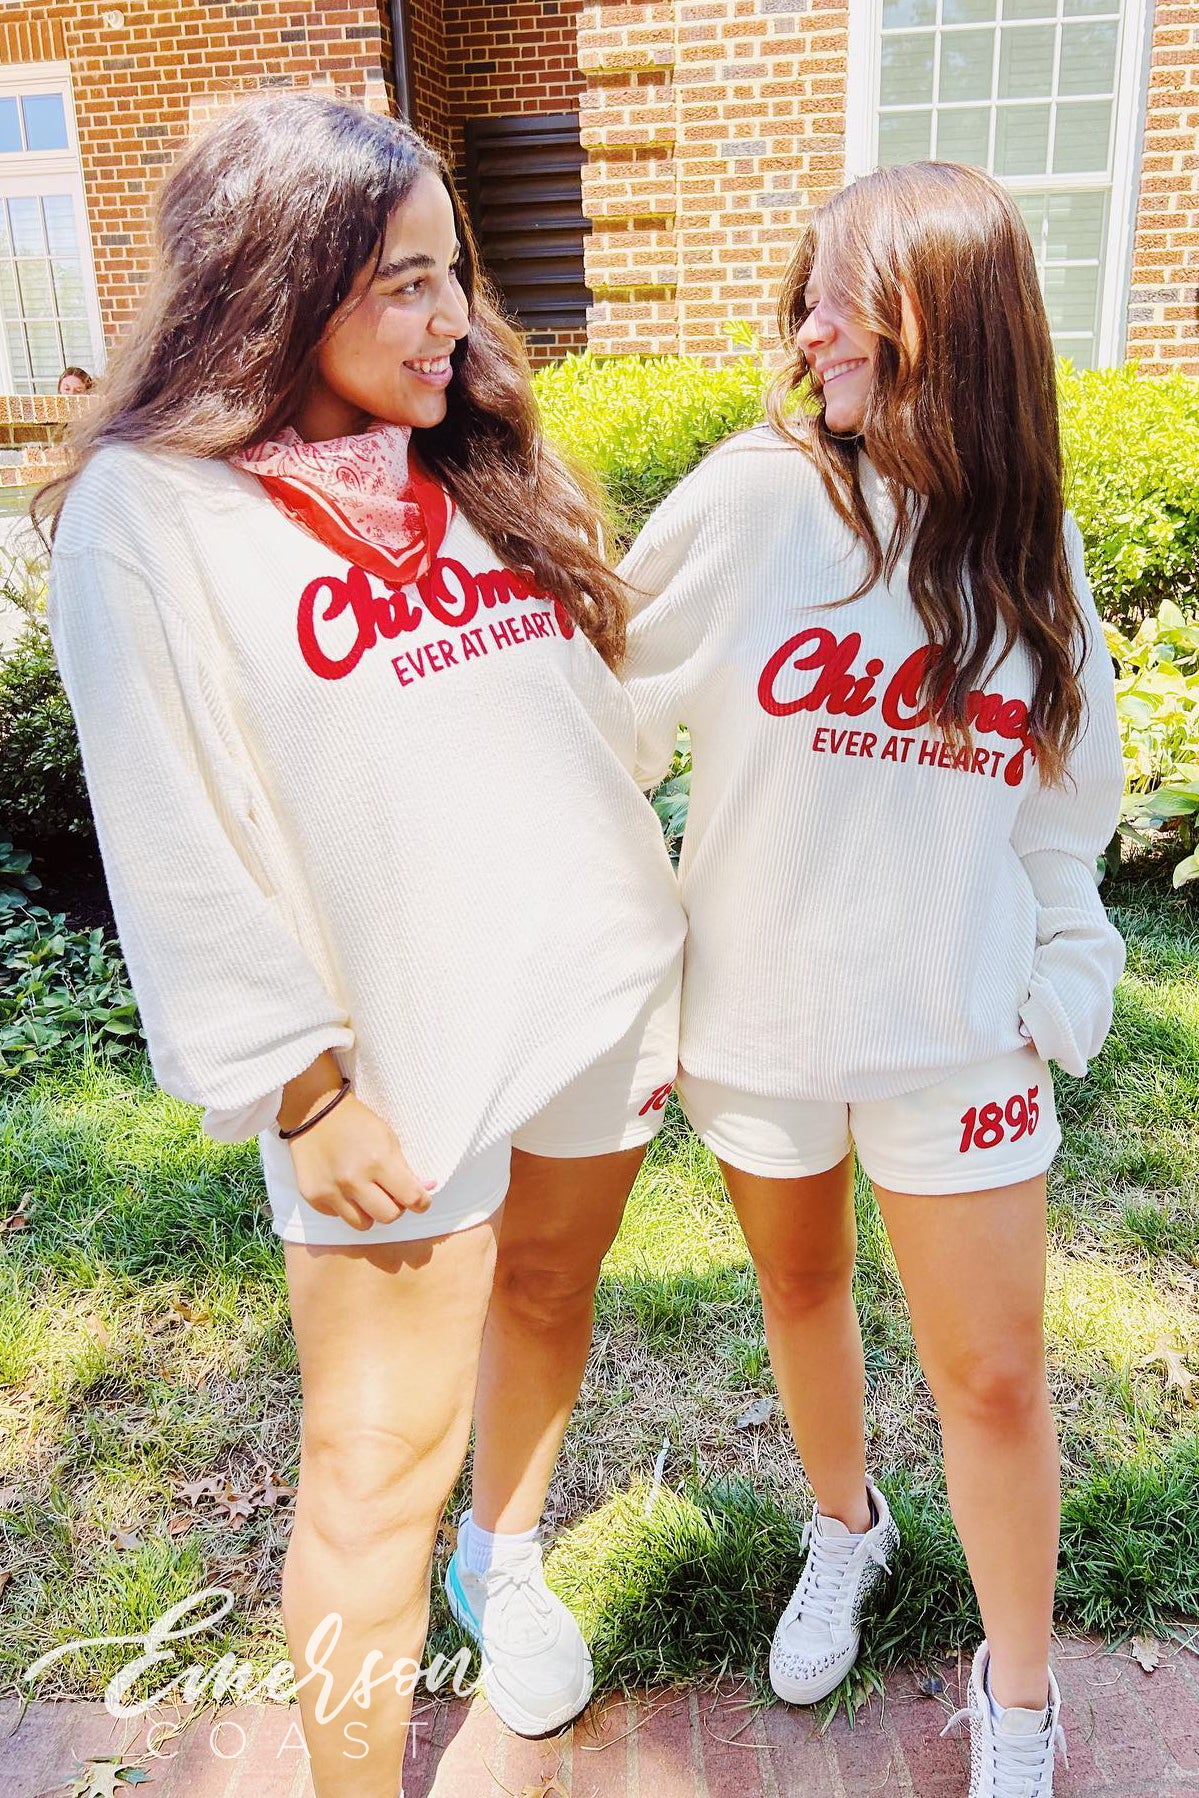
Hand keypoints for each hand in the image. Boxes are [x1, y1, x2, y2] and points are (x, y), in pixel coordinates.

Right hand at [278, 1054, 432, 1231]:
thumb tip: (426, 1189)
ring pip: (363, 1224)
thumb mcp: (387, 1138)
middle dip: (395, 1208)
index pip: (411, 1198)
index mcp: (378, 1160)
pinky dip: (345, 1207)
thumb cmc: (356, 1123)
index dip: (422, 1203)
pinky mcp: (313, 1197)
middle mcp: (353, 1179)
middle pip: (389, 1217)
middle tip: (391, 1194)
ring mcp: (331, 1190)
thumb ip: (405, 1168)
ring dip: (369, 1212)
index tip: (421, 1201)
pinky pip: (339, 1216)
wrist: (314, 1112)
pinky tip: (343, 1187)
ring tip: (365, 1193)